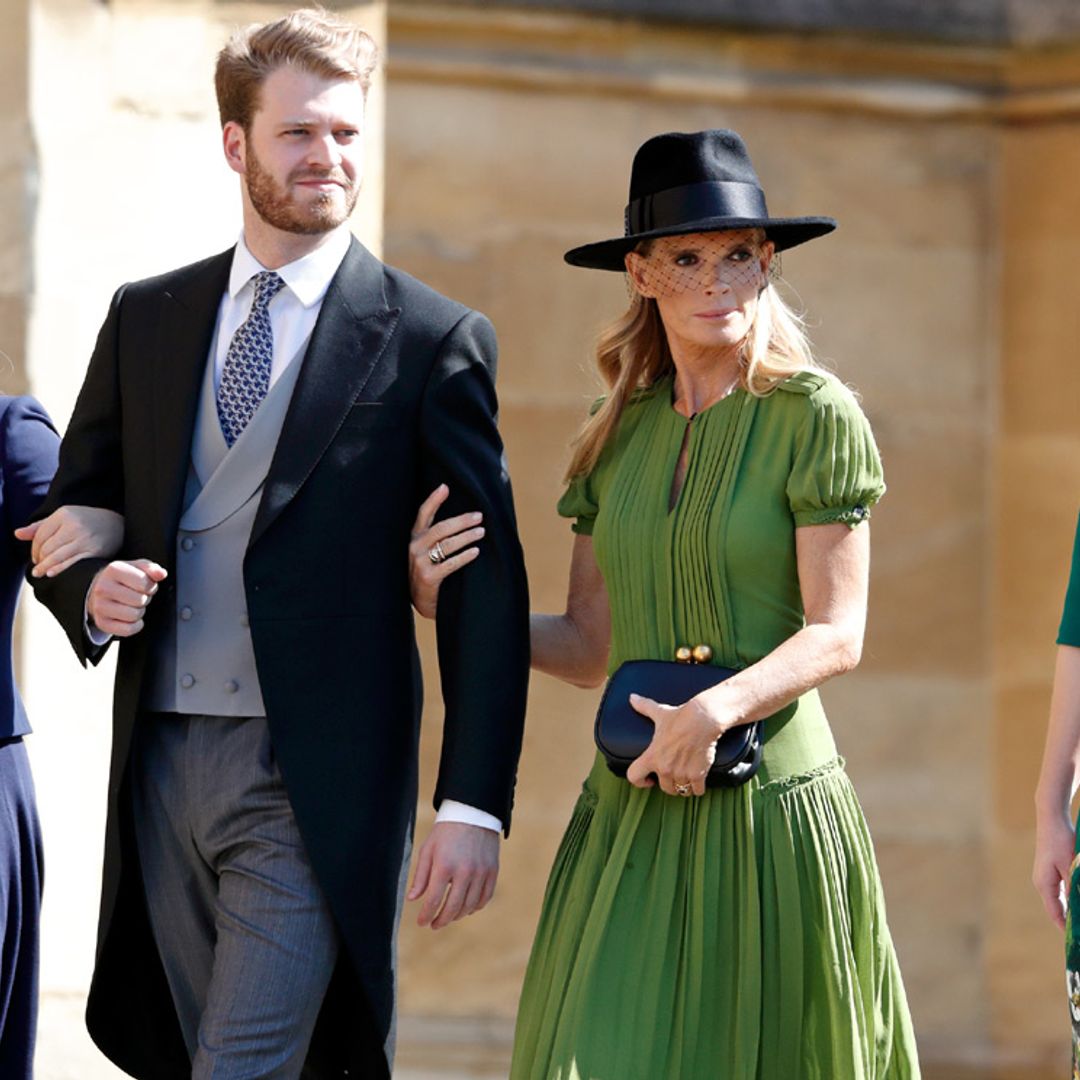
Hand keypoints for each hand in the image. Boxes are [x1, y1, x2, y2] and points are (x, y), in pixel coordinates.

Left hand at [15, 505, 124, 577]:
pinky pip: (71, 562)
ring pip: (57, 556)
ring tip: (40, 573)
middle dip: (39, 559)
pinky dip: (59, 569)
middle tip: (38, 566)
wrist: (117, 524)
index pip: (40, 535)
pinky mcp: (94, 550)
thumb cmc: (87, 521)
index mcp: (64, 513)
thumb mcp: (65, 517)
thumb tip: (17, 534)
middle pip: (47, 547)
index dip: (33, 549)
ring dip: (45, 567)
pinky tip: (52, 573)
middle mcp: (74, 525)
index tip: (35, 557)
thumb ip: (40, 526)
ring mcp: (85, 538)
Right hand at [87, 559, 167, 637]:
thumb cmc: (124, 578)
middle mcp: (103, 588)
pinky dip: (135, 626)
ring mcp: (100, 606)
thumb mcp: (137, 567)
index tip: (144, 585)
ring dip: (139, 612)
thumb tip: (161, 574)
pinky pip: (128, 630)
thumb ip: (152, 568)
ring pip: (134, 616)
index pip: (144, 583)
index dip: (150, 586)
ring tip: (132, 605)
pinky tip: (130, 617)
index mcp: (114, 570)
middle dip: (145, 599)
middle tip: (137, 596)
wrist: (99, 590)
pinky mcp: (102, 623)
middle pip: (140, 600)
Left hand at [406, 821, 498, 929]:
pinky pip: (485, 897)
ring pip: (470, 906)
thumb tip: (413, 899)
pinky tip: (466, 907)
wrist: (473, 814)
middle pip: (453, 908)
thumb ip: (420, 876)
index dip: (426, 916)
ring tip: (449, 916)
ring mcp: (481, 872)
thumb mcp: (428, 850)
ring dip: (457, 915)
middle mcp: (464, 871)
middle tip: (434, 924)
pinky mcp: (492, 871)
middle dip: (441, 920)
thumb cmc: (446, 832)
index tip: (421, 922)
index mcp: (444, 866)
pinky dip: (475, 906)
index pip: (434, 901)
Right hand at [408, 484, 483, 618]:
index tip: (445, 487)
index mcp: (415, 538)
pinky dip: (464, 556)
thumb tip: (464, 517)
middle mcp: (415, 547)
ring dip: (467, 536)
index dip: (433, 500)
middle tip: (479, 516)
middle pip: (441, 528)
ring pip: (447, 544)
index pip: (423, 514)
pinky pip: (450, 564)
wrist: (422, 601)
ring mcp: (420, 563)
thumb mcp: (427, 551)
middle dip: (462, 521)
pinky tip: (475, 551)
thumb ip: (438, 536)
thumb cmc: (429, 572)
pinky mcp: (427, 578)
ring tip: (481, 532)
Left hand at [624, 693, 725, 796]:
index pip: (634, 777)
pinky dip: (698, 787)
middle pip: (664, 788)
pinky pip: (697, 791)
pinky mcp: (698, 775)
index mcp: (651, 756)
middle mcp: (664, 768)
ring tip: (686, 776)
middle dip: (669, 783)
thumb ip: (644, 707)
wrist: (703, 719)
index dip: (640, 781)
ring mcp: (681, 773)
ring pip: (681, 790)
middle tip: (674, 774)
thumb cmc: (680, 717)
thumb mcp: (659, 713)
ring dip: (684, 785)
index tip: (648, 779)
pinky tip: (699, 779)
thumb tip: (632, 697)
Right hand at [1034, 812, 1075, 930]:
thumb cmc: (1061, 841)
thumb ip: (1074, 888)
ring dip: (1071, 909)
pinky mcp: (1051, 870)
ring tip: (1079, 919)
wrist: (1051, 819)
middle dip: (1070, 921)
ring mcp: (1045, 876)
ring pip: (1060, 900)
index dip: (1066, 928)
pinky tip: (1077, 900)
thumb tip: (1076, 908)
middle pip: (1057, 909)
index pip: (1056, 914)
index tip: (1076, 941)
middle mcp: (1042, 883)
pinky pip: (1061, 890)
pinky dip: (1071, 898)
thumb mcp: (1071, 866)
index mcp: (1044, 884)